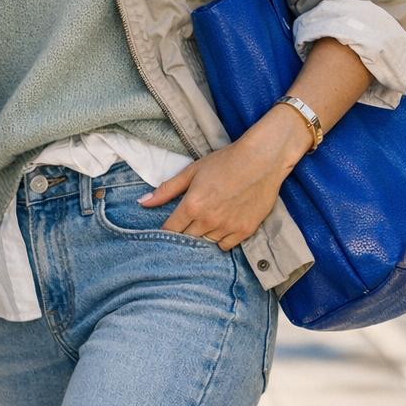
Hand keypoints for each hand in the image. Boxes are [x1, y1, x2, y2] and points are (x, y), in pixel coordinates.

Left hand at [136, 110, 312, 249]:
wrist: (262, 159)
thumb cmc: (226, 161)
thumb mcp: (192, 171)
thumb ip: (167, 190)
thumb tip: (142, 202)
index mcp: (192, 205)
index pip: (170, 231)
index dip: (167, 231)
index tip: (168, 228)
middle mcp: (208, 220)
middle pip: (187, 239)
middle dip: (185, 232)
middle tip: (191, 220)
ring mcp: (228, 227)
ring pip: (206, 243)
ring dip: (204, 235)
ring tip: (210, 218)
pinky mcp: (245, 231)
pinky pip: (225, 246)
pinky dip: (222, 238)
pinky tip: (224, 224)